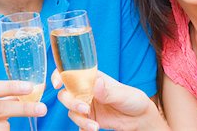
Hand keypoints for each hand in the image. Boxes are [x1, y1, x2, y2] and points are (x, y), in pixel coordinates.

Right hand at [52, 70, 168, 130]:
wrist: (139, 119)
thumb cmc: (133, 99)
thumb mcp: (123, 94)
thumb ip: (108, 91)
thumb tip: (97, 83)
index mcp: (92, 78)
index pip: (71, 72)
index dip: (59, 75)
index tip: (57, 84)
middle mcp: (86, 90)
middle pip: (66, 93)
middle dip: (71, 102)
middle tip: (85, 109)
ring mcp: (86, 105)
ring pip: (71, 110)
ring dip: (80, 118)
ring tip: (95, 125)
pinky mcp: (88, 119)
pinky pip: (79, 123)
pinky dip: (83, 127)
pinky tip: (94, 129)